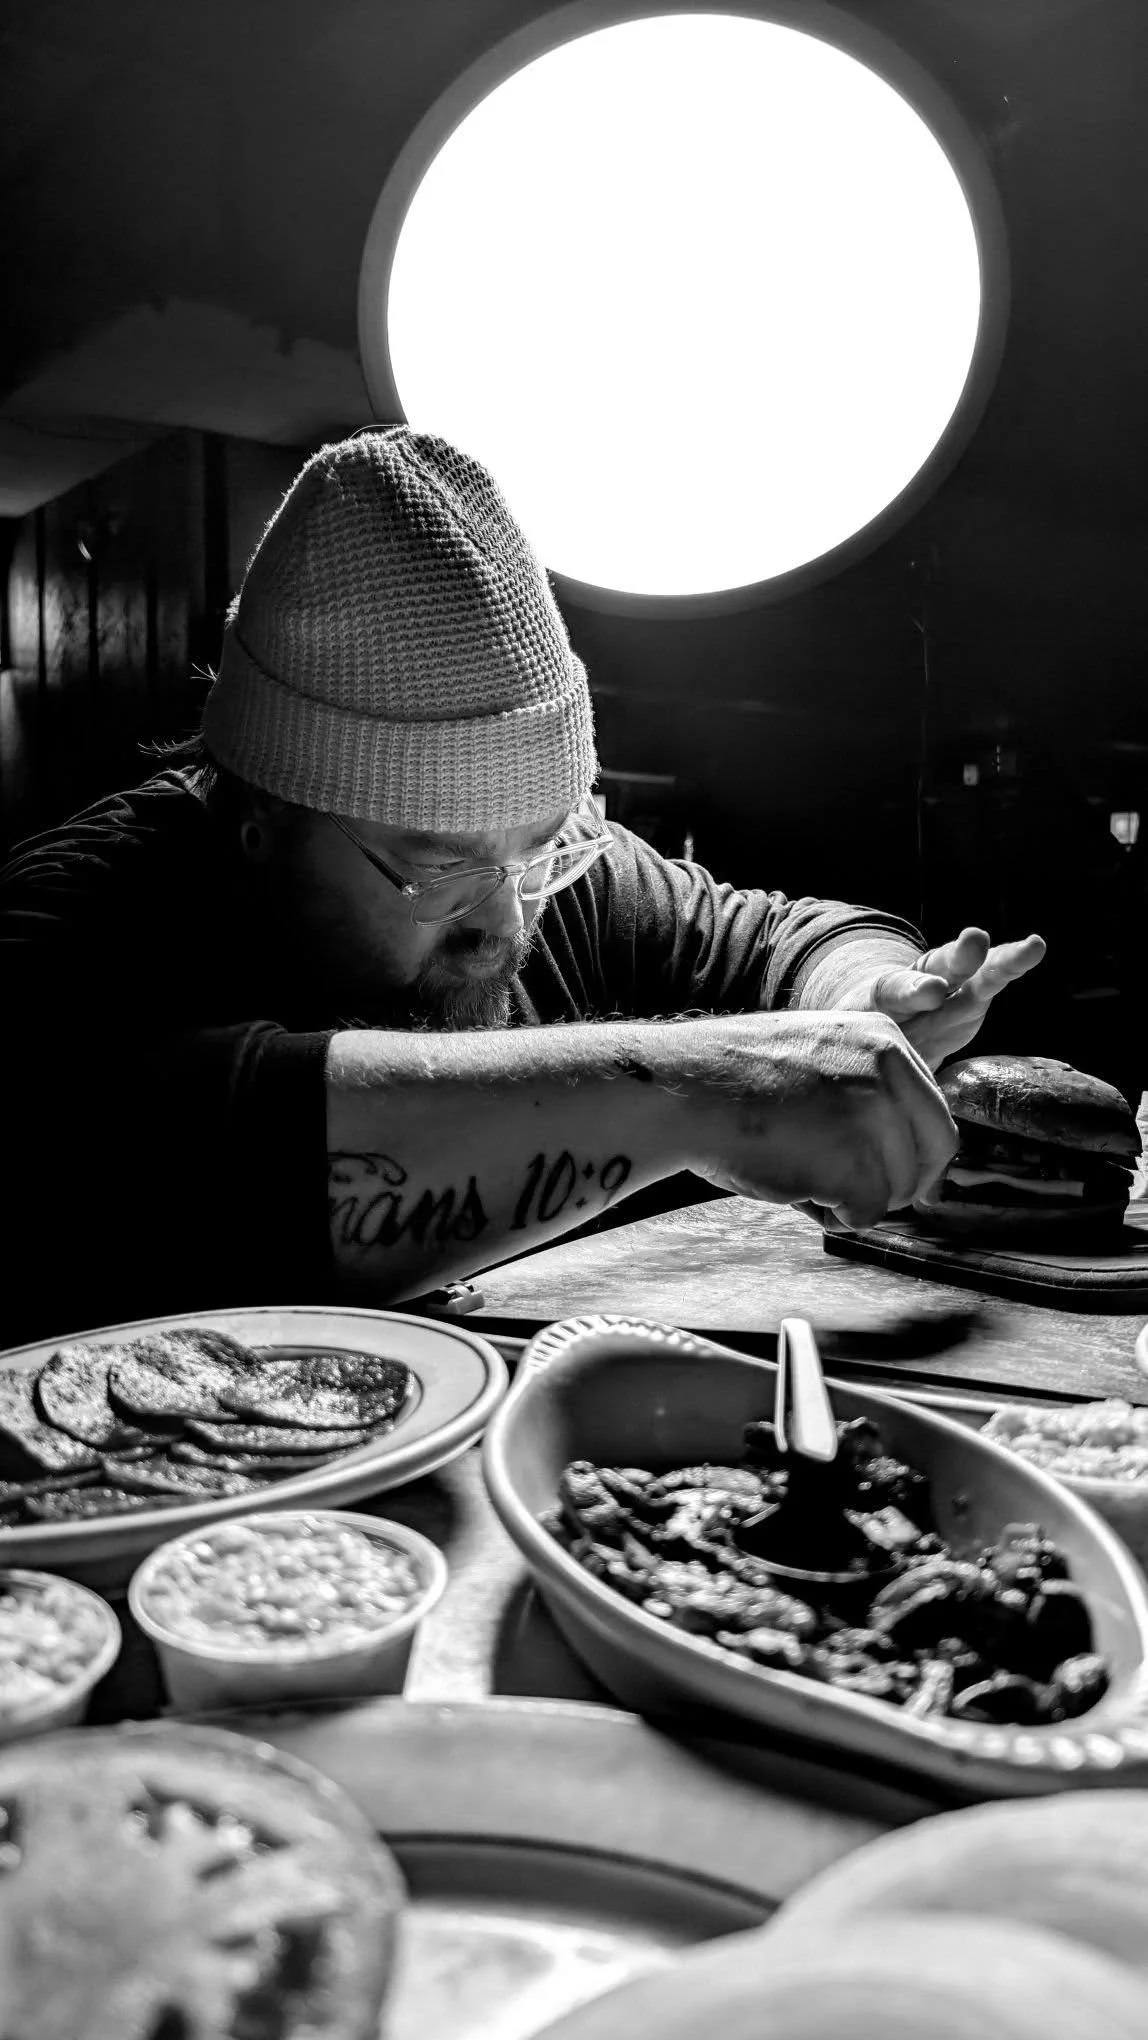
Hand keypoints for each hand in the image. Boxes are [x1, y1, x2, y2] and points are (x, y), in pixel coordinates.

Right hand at [680, 1009, 957, 1230]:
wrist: (680, 1089)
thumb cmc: (731, 1083)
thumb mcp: (819, 1057)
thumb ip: (868, 1090)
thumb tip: (906, 1151)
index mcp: (885, 1037)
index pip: (934, 1114)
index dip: (913, 1156)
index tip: (892, 1176)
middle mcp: (889, 1068)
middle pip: (932, 1154)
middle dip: (898, 1185)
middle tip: (852, 1194)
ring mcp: (874, 1114)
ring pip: (899, 1190)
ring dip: (852, 1198)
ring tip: (799, 1173)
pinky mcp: (854, 1162)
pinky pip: (865, 1215)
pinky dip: (830, 1216)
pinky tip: (792, 1185)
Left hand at [866, 926, 1045, 1069]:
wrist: (881, 1031)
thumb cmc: (868, 1043)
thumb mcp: (860, 1049)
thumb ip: (870, 1060)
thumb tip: (868, 1119)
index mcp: (883, 998)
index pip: (898, 990)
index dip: (915, 990)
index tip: (934, 991)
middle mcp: (920, 988)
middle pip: (938, 970)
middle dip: (957, 958)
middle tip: (974, 940)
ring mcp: (950, 991)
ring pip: (974, 975)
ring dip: (1000, 962)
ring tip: (1030, 948)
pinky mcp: (973, 1000)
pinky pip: (992, 982)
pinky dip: (1012, 965)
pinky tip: (1035, 947)